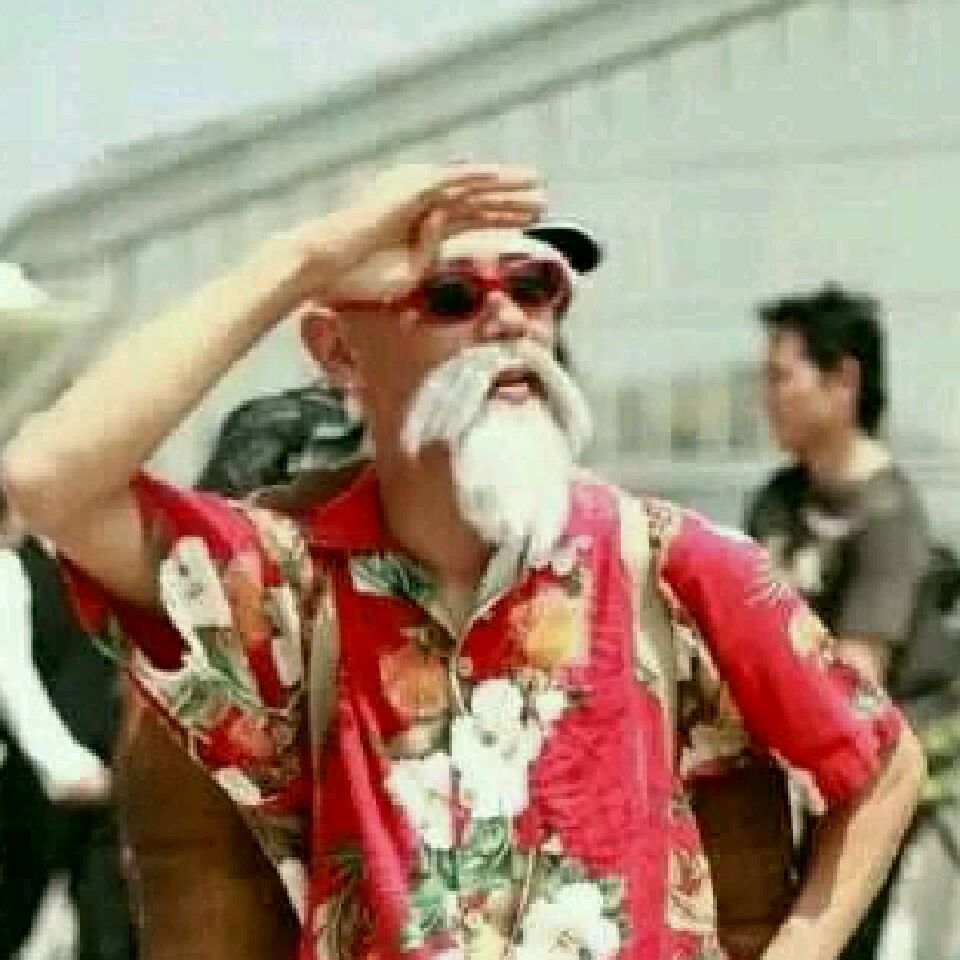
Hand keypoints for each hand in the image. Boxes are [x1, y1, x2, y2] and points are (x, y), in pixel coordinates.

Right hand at [274, 163, 544, 296]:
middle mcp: (421, 201)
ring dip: (505, 187)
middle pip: (476, 199)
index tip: (529, 219)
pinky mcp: (409, 190)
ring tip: (537, 188)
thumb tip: (442, 236)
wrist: (324, 267)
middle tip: (543, 201)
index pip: (470, 215)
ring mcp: (414, 191)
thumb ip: (429, 256)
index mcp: (421, 222)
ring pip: (471, 187)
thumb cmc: (357, 279)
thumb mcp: (407, 274)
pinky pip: (452, 182)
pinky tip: (503, 177)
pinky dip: (479, 178)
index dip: (500, 216)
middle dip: (511, 200)